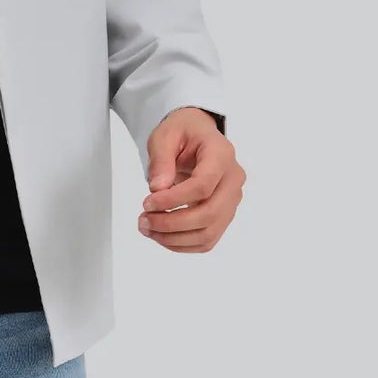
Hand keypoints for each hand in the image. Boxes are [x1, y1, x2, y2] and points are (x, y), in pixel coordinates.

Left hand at [138, 107, 244, 252]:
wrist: (196, 137)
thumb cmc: (183, 133)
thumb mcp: (164, 135)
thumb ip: (161, 160)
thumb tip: (158, 188)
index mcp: (221, 154)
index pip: (203, 186)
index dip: (173, 200)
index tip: (148, 202)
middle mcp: (233, 179)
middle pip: (209, 214)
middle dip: (171, 223)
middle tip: (144, 220)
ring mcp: (231, 200)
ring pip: (208, 233)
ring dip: (174, 238)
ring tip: (147, 228)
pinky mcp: (224, 215)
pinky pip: (207, 240)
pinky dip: (181, 244)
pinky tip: (161, 235)